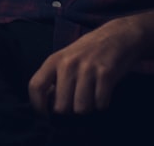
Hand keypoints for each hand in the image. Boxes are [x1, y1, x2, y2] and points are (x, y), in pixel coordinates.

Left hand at [27, 18, 143, 114]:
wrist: (117, 36)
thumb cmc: (88, 52)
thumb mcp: (65, 59)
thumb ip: (54, 80)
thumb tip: (46, 105)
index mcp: (54, 60)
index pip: (36, 86)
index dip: (38, 106)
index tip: (46, 116)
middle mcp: (68, 64)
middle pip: (61, 107)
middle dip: (69, 112)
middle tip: (76, 102)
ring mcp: (87, 68)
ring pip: (81, 109)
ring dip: (88, 108)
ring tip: (91, 95)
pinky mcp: (106, 73)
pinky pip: (100, 104)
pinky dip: (102, 104)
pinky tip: (103, 92)